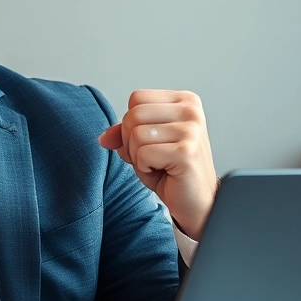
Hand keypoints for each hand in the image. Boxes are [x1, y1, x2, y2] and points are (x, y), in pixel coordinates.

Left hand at [98, 89, 217, 237]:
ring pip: (136, 135)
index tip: (152, 142)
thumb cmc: (172, 172)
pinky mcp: (186, 152)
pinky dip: (145, 168)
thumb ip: (123, 132)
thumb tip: (104, 137)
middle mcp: (191, 111)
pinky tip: (164, 172)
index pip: (137, 98)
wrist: (196, 202)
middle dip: (132, 142)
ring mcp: (191, 130)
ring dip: (139, 157)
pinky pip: (143, 154)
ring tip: (160, 165)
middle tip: (154, 158)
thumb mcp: (143, 145)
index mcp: (185, 101)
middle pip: (134, 115)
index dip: (133, 124)